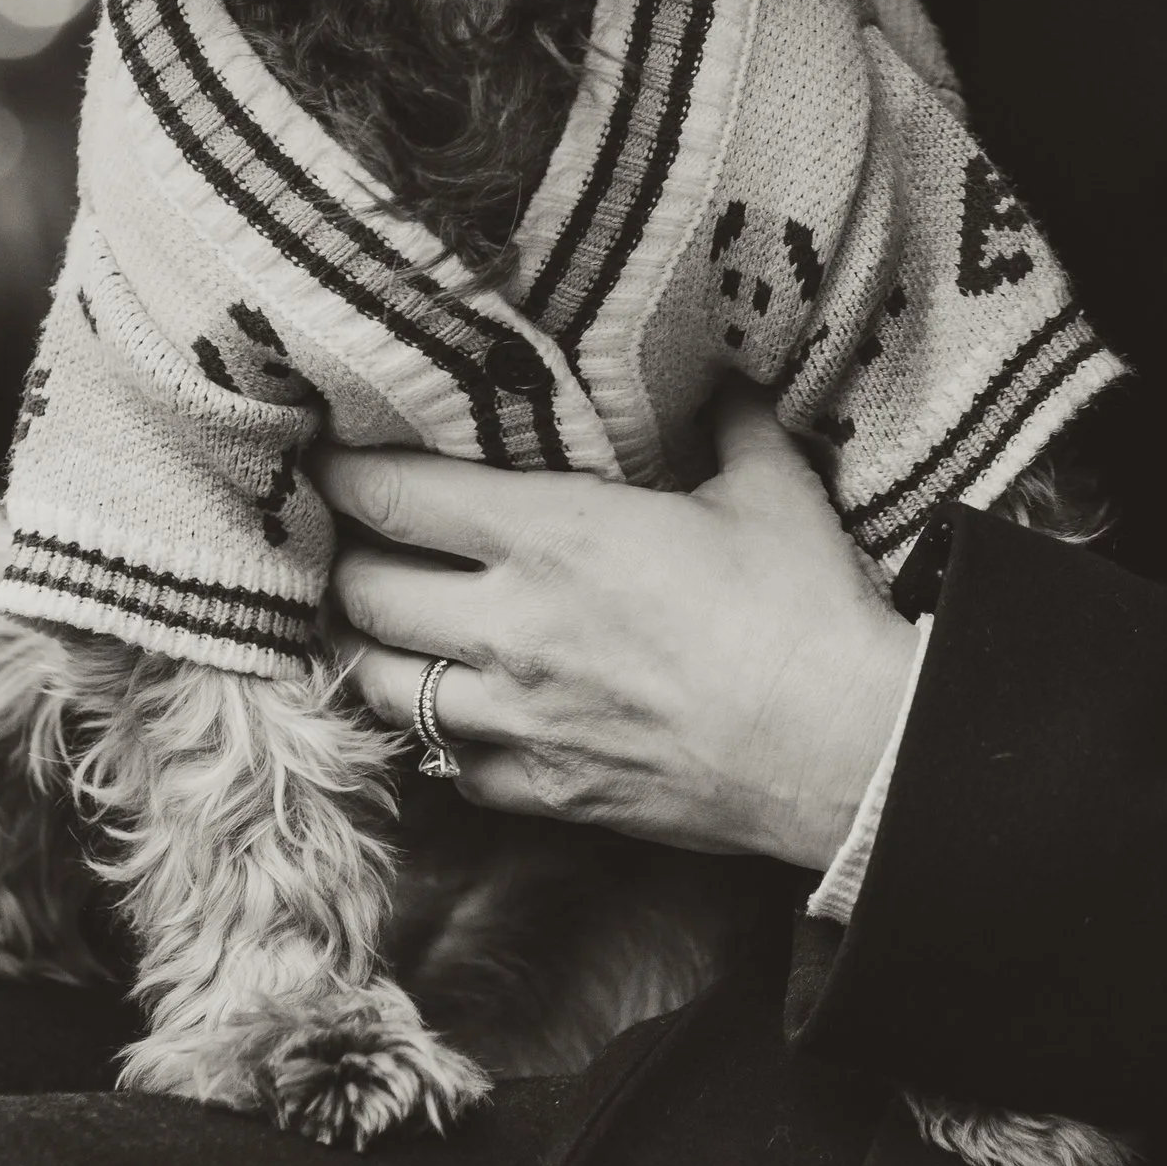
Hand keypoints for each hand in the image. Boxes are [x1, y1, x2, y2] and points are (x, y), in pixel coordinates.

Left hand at [318, 394, 918, 873]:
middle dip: (338, 561)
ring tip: (374, 624)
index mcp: (552, 533)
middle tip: (342, 539)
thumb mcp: (769, 486)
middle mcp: (510, 626)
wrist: (842, 749)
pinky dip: (438, 738)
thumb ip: (728, 422)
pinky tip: (456, 713)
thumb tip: (722, 373)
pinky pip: (447, 767)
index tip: (324, 457)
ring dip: (368, 651)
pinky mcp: (542, 792)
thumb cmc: (807, 608)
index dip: (342, 472)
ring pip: (379, 687)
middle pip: (359, 591)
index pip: (392, 494)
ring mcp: (517, 718)